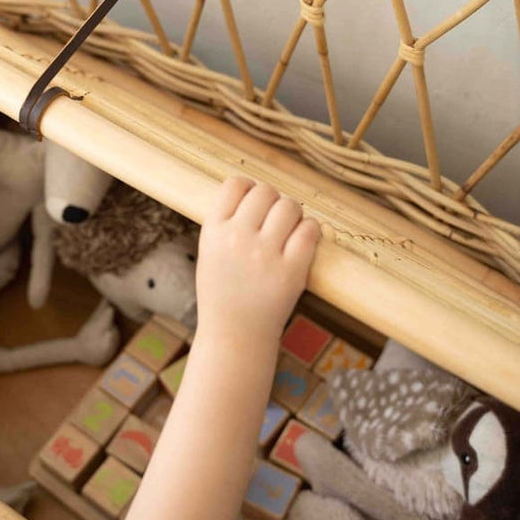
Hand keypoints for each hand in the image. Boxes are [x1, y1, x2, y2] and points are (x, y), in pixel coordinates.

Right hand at [196, 178, 319, 348]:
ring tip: (288, 230)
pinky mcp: (291, 271)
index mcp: (213, 230)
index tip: (253, 202)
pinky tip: (302, 240)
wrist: (235, 335)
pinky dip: (309, 230)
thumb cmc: (223, 291)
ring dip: (292, 213)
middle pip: (265, 191)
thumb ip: (227, 221)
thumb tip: (254, 189)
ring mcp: (265, 255)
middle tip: (273, 220)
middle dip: (273, 201)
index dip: (248, 188)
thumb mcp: (210, 251)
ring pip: (289, 206)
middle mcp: (237, 238)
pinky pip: (309, 230)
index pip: (235, 184)